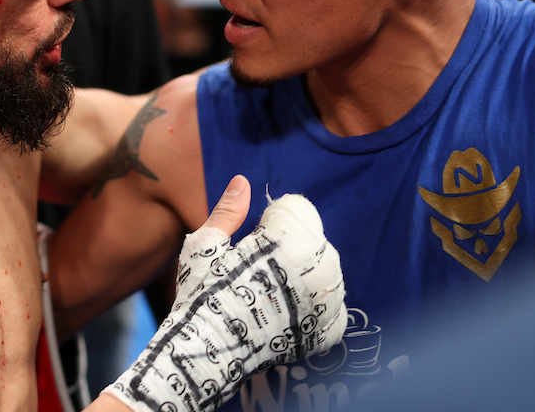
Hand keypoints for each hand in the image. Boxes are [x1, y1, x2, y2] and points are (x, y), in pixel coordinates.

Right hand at [105, 178, 345, 411]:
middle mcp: (309, 268)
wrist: (204, 353)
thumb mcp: (205, 246)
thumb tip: (242, 180)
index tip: (254, 237)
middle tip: (261, 266)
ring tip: (274, 288)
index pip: (297, 209)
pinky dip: (318, 307)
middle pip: (316, 239)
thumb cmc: (199, 294)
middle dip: (291, 245)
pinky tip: (292, 310)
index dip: (272, 220)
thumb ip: (228, 211)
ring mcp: (320, 302)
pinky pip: (335, 307)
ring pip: (330, 272)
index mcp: (280, 241)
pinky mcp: (323, 331)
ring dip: (307, 274)